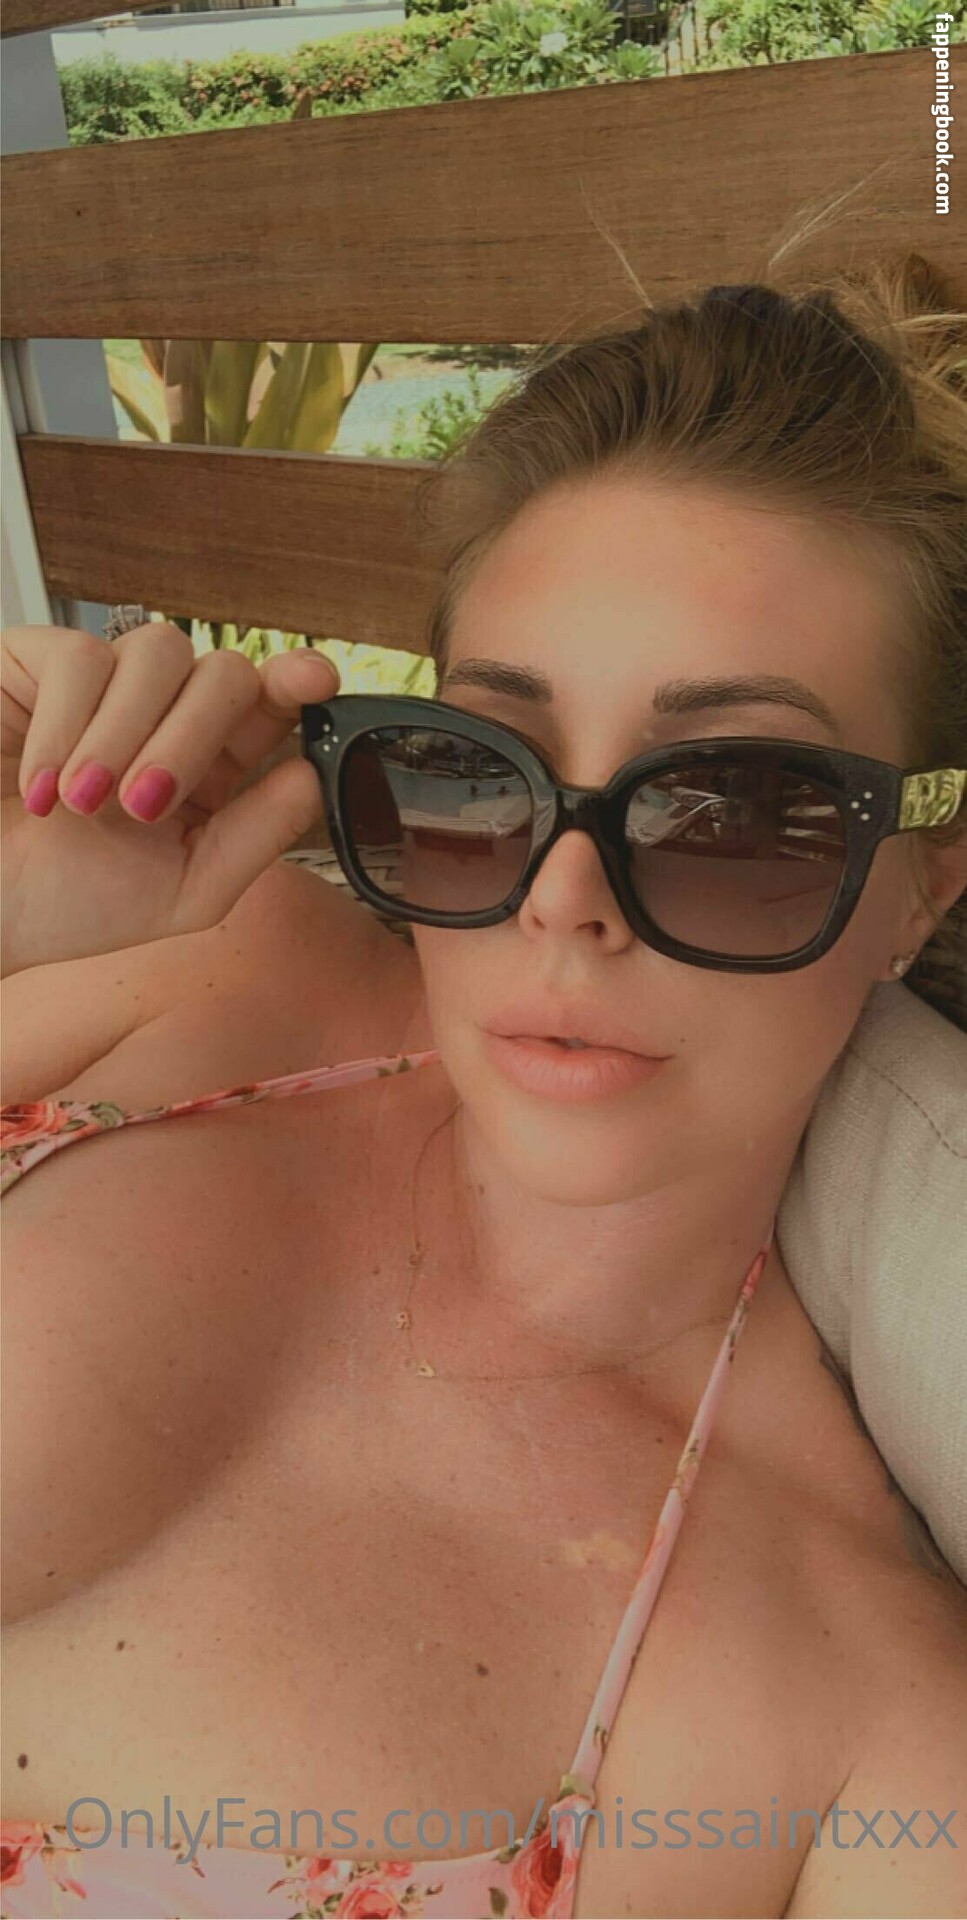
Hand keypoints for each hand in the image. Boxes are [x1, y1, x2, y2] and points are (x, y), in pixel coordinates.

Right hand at [1, 621, 339, 974]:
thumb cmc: (69, 900)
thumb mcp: (184, 888)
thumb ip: (257, 836)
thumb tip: (311, 773)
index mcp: (212, 764)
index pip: (270, 701)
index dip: (298, 678)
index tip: (315, 679)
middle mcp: (165, 714)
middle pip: (224, 673)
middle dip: (195, 737)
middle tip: (143, 805)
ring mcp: (104, 683)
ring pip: (158, 653)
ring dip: (129, 734)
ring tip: (83, 802)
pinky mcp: (37, 662)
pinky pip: (81, 659)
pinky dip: (65, 727)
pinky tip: (41, 786)